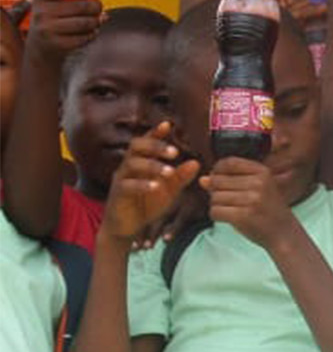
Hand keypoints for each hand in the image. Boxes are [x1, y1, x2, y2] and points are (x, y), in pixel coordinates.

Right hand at [24, 0, 102, 61]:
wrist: (39, 47)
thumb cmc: (54, 20)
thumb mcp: (54, 5)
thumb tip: (102, 10)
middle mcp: (41, 12)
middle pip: (80, 6)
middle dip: (96, 6)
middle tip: (99, 7)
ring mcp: (47, 29)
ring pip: (85, 23)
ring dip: (96, 21)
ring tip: (97, 21)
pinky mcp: (56, 44)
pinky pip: (84, 38)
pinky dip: (92, 34)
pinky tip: (91, 32)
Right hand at [103, 123, 199, 241]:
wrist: (128, 226)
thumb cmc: (147, 204)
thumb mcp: (168, 190)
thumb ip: (180, 177)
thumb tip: (196, 163)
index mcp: (141, 162)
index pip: (146, 141)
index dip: (155, 132)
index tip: (168, 124)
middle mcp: (129, 166)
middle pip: (136, 146)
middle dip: (155, 146)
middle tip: (175, 152)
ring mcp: (121, 179)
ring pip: (132, 164)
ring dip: (152, 165)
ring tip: (169, 172)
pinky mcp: (117, 194)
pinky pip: (127, 185)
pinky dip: (142, 185)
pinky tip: (155, 187)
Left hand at [203, 156, 296, 250]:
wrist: (284, 233)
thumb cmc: (268, 209)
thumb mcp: (257, 188)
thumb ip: (230, 180)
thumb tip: (202, 179)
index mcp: (263, 172)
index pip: (228, 163)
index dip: (217, 170)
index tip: (219, 180)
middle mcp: (258, 183)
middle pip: (217, 181)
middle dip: (216, 191)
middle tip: (229, 200)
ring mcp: (251, 200)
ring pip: (214, 197)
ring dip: (217, 205)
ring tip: (232, 209)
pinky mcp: (243, 216)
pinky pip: (215, 211)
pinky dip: (217, 216)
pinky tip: (229, 218)